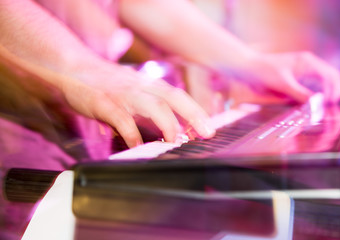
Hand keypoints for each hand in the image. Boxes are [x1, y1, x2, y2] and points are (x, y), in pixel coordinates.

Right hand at [60, 61, 214, 147]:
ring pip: (153, 105)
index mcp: (148, 84)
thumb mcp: (131, 91)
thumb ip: (147, 108)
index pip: (178, 95)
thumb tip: (163, 130)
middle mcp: (140, 86)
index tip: (209, 126)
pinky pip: (123, 120)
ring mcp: (123, 94)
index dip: (196, 110)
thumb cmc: (105, 84)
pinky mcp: (104, 103)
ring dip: (168, 124)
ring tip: (175, 141)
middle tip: (207, 133)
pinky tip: (137, 147)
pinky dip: (133, 135)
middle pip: (173, 97)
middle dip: (194, 114)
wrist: (73, 68)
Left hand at [238, 51, 339, 102]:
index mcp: (307, 62)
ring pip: (323, 81)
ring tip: (323, 106)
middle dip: (333, 91)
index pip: (330, 76)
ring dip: (325, 93)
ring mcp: (302, 70)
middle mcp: (308, 65)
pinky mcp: (295, 78)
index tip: (328, 104)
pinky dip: (314, 94)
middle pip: (330, 77)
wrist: (247, 67)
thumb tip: (317, 104)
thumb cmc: (263, 71)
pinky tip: (310, 103)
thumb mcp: (283, 84)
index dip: (333, 90)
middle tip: (329, 106)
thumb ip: (301, 94)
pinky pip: (311, 86)